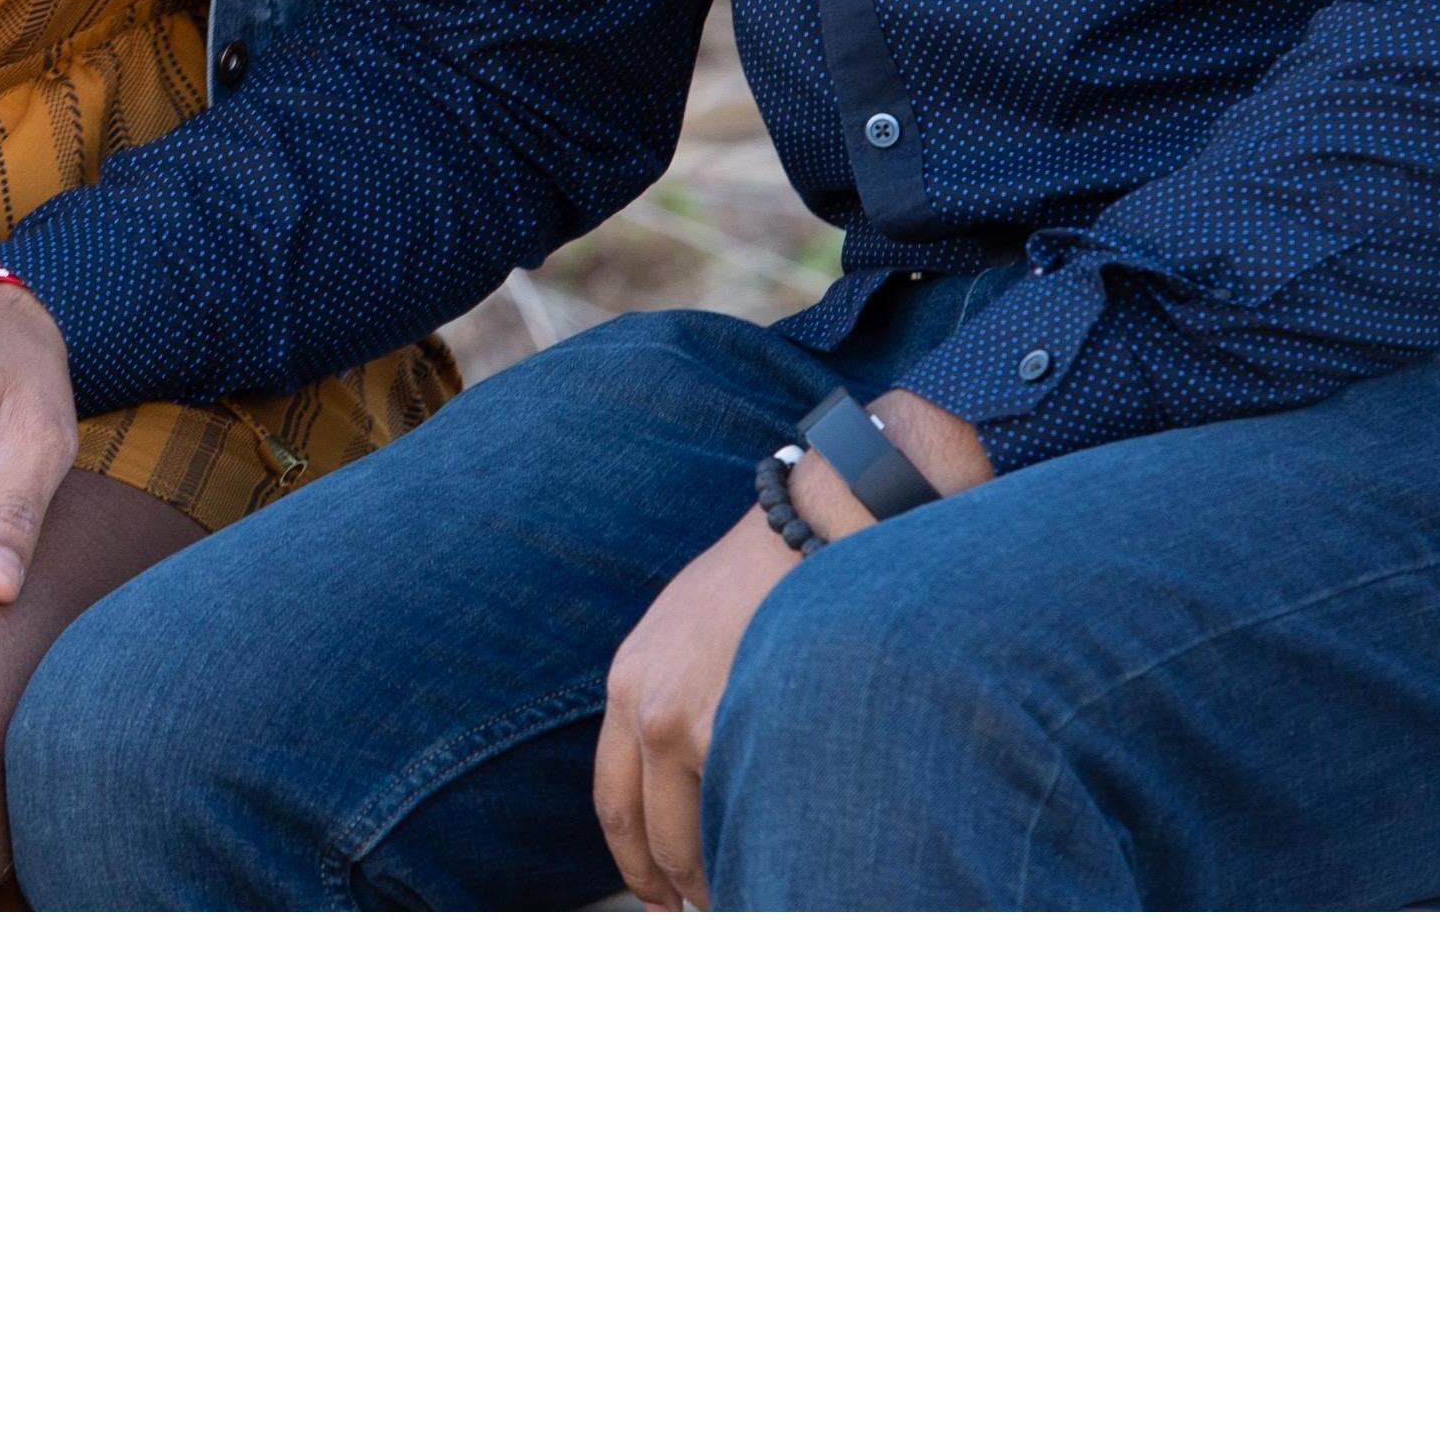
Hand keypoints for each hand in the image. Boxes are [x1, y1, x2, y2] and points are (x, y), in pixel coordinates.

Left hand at [592, 390, 986, 905]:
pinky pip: (752, 814)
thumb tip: (702, 767)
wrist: (824, 517)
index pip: (615, 803)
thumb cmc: (773, 570)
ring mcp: (696, 719)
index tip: (662, 901)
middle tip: (717, 922)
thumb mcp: (695, 625)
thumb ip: (683, 692)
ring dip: (729, 881)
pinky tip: (799, 866)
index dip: (638, 866)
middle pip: (654, 837)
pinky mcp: (746, 722)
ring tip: (766, 904)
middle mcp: (649, 707)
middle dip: (683, 891)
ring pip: (702, 841)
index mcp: (631, 684)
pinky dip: (770, 849)